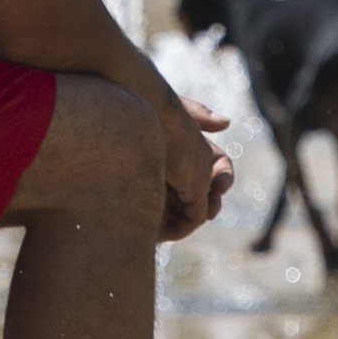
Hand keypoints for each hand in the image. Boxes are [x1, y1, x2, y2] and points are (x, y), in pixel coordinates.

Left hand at [154, 92, 232, 242]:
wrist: (111, 122)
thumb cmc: (143, 110)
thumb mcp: (170, 108)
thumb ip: (199, 115)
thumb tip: (226, 123)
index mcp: (193, 149)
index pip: (220, 168)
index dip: (224, 178)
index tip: (220, 186)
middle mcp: (182, 170)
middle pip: (207, 195)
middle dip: (210, 204)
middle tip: (208, 211)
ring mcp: (165, 187)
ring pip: (186, 212)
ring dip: (189, 219)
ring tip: (184, 222)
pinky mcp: (146, 202)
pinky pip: (164, 222)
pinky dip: (168, 227)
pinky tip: (162, 230)